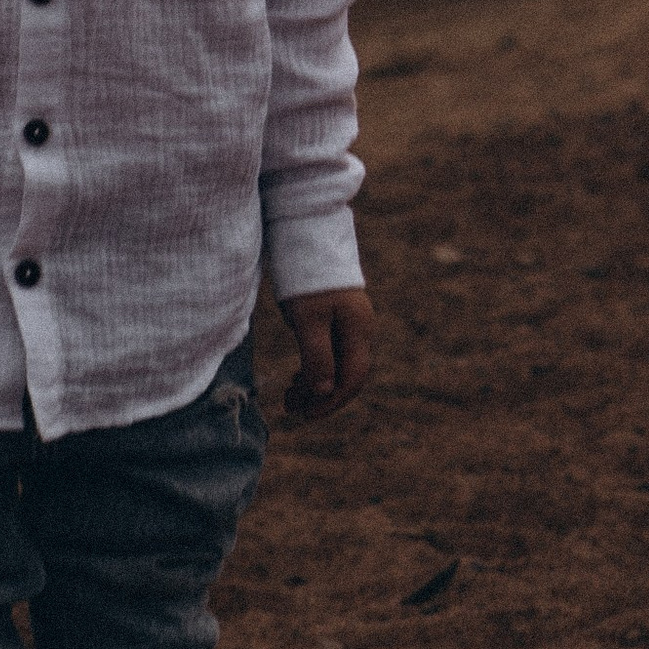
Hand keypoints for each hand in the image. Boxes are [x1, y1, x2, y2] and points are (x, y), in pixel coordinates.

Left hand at [277, 285, 373, 421]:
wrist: (305, 233)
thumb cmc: (306, 276)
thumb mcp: (308, 320)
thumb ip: (317, 357)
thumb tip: (324, 393)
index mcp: (358, 329)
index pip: (353, 377)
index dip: (332, 401)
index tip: (306, 415)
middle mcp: (359, 328)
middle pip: (346, 374)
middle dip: (321, 395)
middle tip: (290, 408)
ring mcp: (348, 321)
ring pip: (336, 364)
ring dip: (315, 383)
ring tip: (288, 396)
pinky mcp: (334, 316)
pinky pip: (330, 351)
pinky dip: (314, 366)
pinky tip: (297, 376)